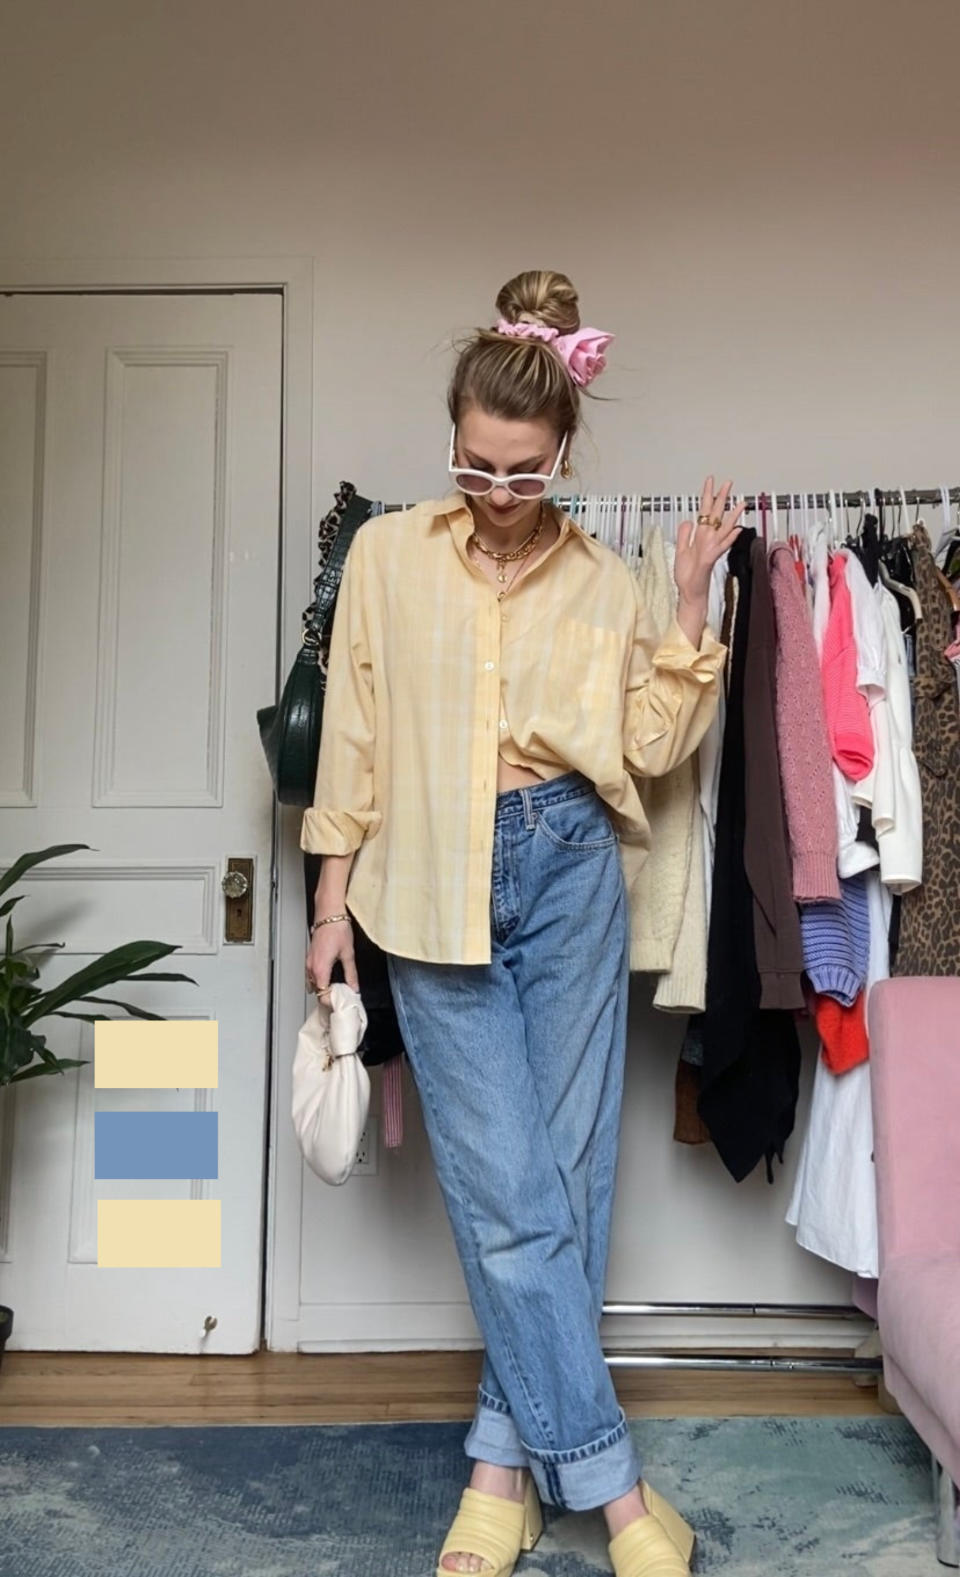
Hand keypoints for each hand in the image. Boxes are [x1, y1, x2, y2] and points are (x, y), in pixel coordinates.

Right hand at [305, 918, 358, 994]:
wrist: (329, 913)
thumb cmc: (336, 929)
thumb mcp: (348, 954)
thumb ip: (351, 974)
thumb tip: (354, 986)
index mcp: (321, 969)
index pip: (322, 995)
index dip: (332, 1001)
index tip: (342, 1001)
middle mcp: (312, 967)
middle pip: (317, 991)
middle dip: (329, 995)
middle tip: (343, 996)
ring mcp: (309, 961)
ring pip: (313, 983)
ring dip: (323, 987)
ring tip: (338, 988)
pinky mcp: (310, 956)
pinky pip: (312, 974)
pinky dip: (320, 979)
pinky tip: (330, 977)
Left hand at [674, 476, 744, 608]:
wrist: (690, 592)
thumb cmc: (687, 575)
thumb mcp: (681, 550)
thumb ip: (684, 534)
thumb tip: (688, 520)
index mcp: (700, 537)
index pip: (705, 512)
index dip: (707, 496)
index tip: (710, 481)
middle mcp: (708, 540)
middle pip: (716, 515)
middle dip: (721, 498)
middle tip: (728, 482)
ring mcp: (711, 549)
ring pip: (724, 528)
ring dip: (732, 515)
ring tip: (741, 503)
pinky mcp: (710, 559)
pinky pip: (721, 546)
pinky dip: (728, 538)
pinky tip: (736, 530)